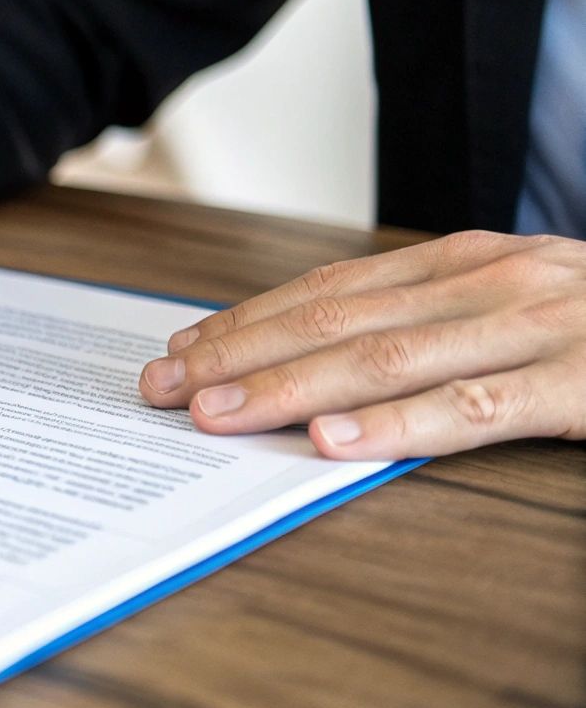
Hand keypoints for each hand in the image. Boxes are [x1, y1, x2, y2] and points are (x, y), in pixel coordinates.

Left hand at [138, 230, 585, 458]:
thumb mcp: (516, 303)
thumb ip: (432, 319)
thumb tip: (321, 357)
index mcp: (469, 261)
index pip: (330, 289)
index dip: (247, 319)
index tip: (179, 348)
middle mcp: (492, 281)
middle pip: (337, 320)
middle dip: (240, 355)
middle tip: (163, 387)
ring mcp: (540, 327)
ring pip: (388, 359)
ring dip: (288, 389)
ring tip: (215, 414)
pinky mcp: (584, 384)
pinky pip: (477, 409)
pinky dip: (398, 428)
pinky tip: (332, 447)